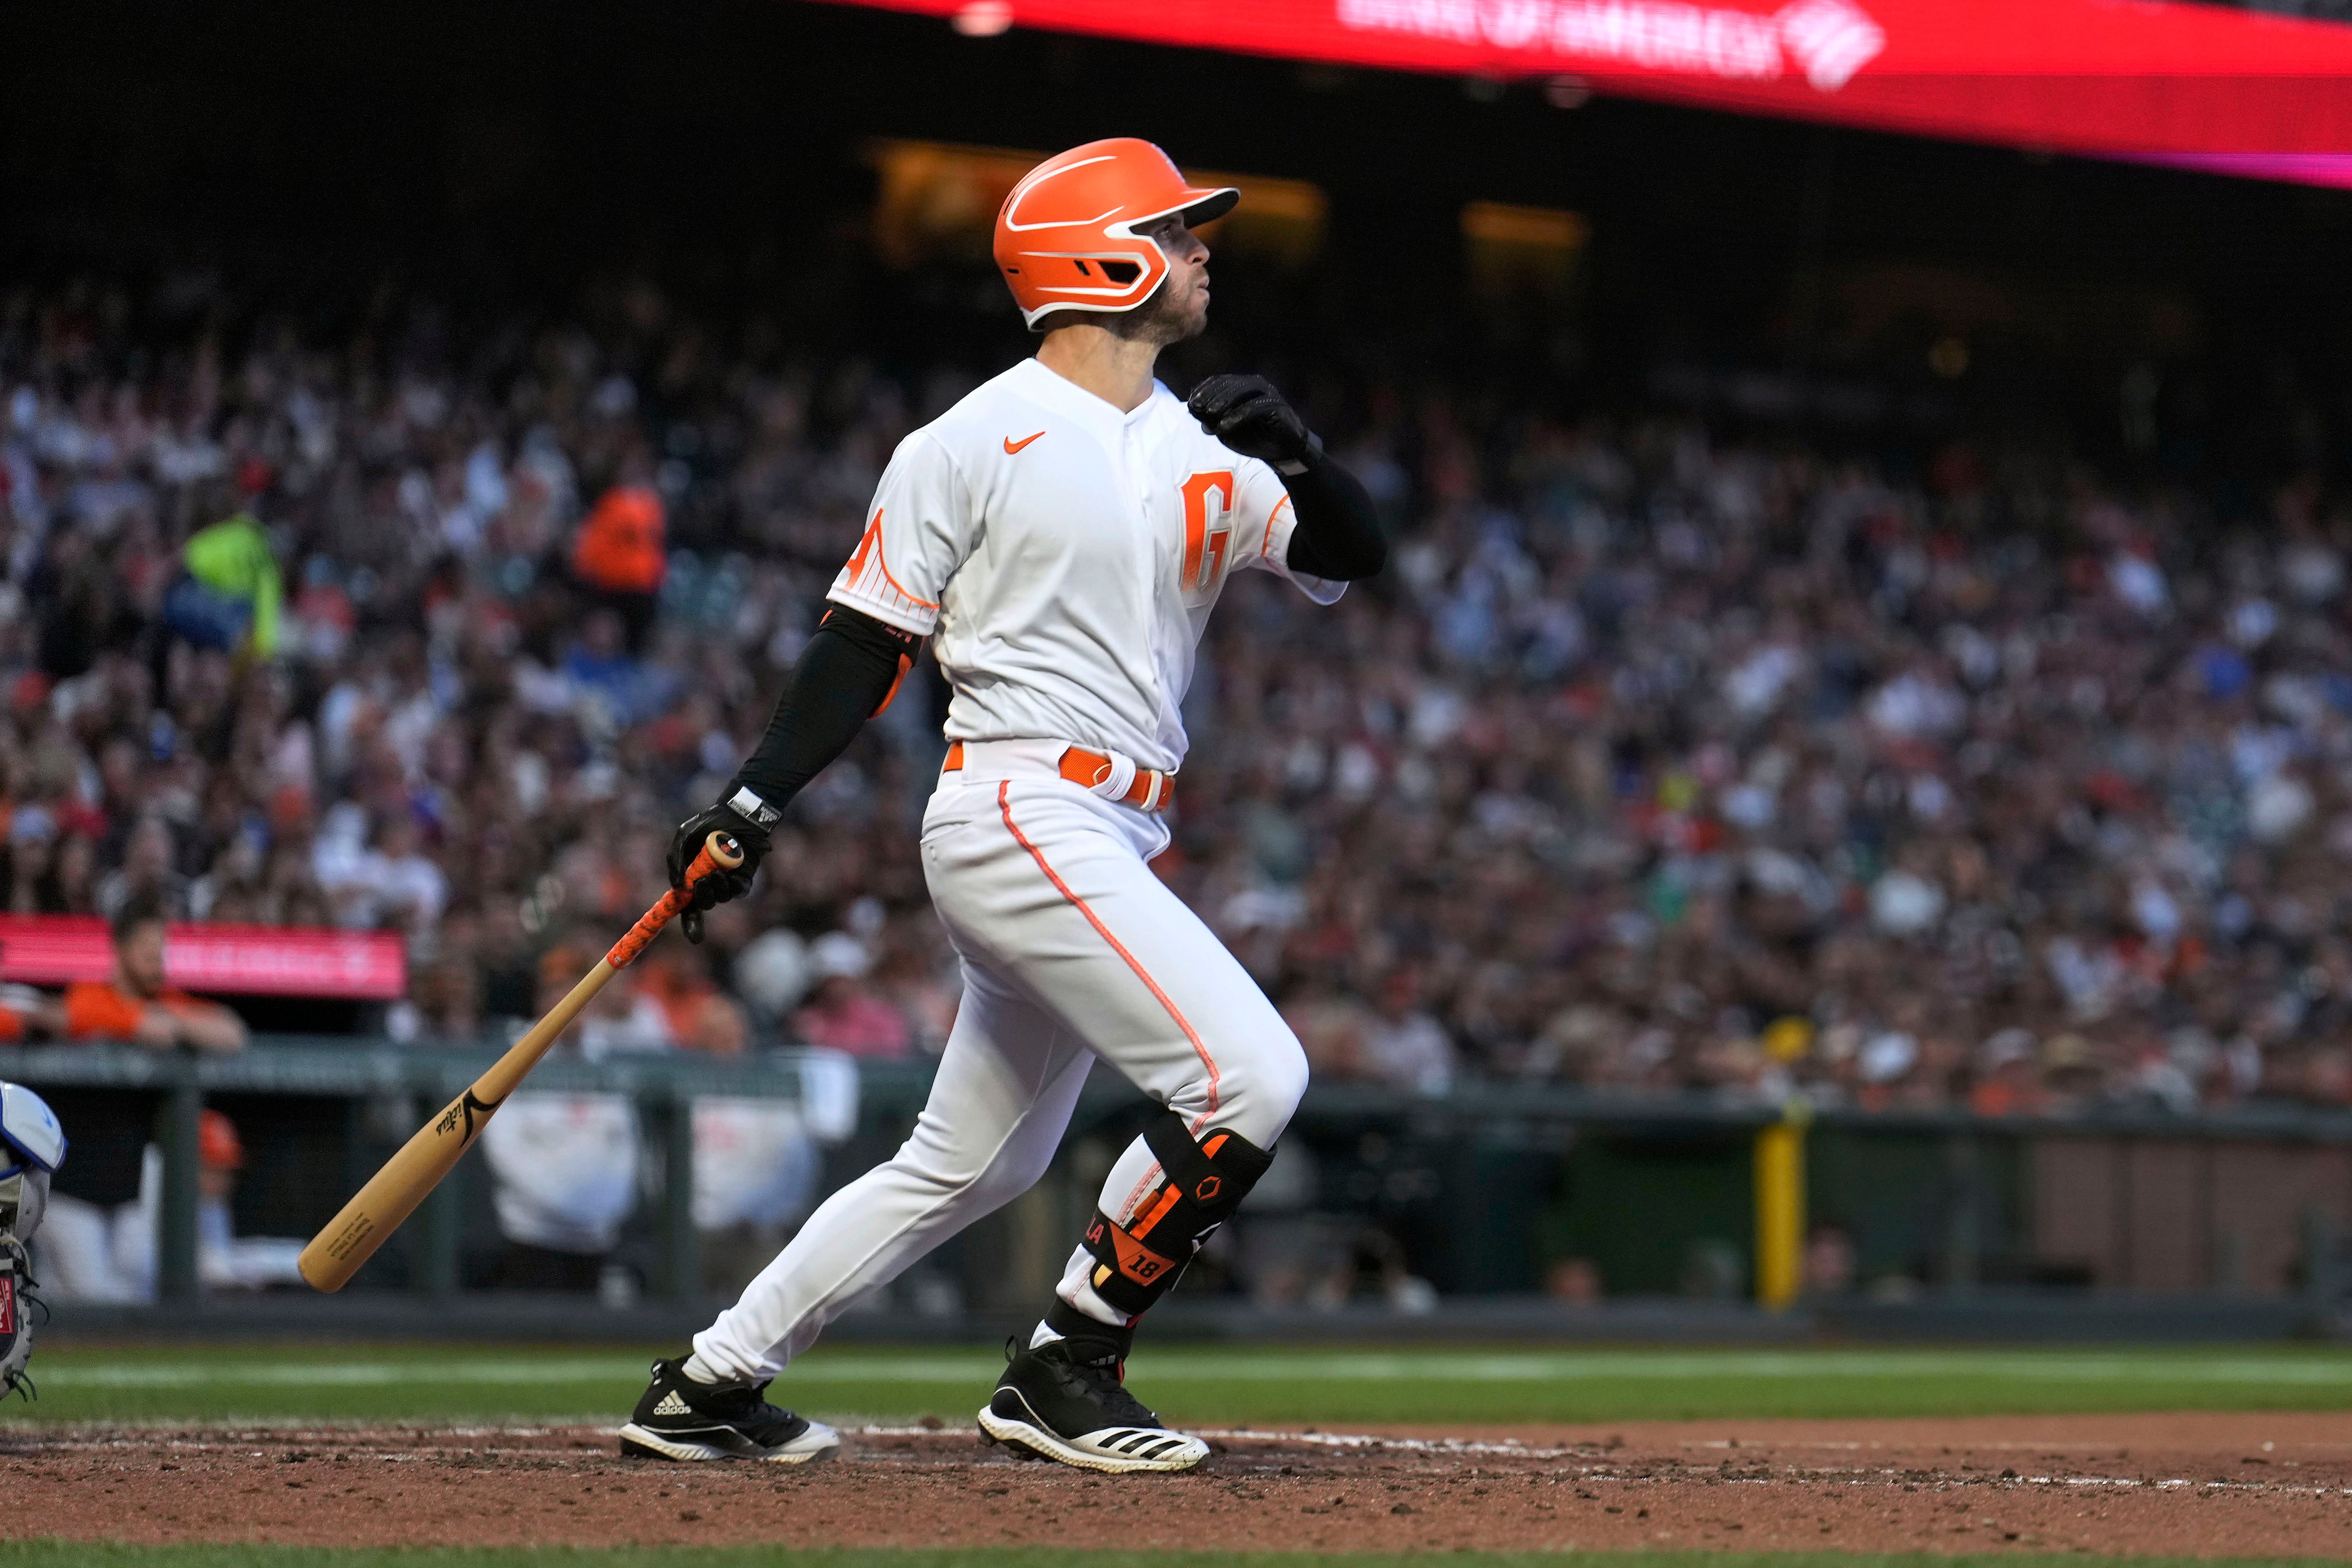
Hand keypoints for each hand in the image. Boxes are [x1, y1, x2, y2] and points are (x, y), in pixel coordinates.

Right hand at [668, 799, 770, 942]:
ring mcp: (727, 882)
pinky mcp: (745, 878)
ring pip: (722, 898)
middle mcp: (709, 884)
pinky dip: (734, 885)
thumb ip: (675, 860)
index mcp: (691, 878)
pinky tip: (732, 872)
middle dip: (702, 897)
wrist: (736, 813)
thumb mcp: (684, 837)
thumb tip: (678, 888)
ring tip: (718, 871)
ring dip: (717, 888)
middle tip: (701, 881)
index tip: (695, 939)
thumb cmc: (708, 823)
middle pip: (703, 904)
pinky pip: (739, 891)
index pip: (688, 908)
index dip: (691, 925)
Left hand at [1187, 374, 1321, 472]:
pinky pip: (1255, 407)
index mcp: (1241, 387)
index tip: (1190, 404)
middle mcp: (1254, 385)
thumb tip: (1192, 408)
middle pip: (1229, 383)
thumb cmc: (1253, 438)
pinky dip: (1237, 416)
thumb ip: (1210, 419)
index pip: (1219, 381)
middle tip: (1196, 406)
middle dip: (1210, 394)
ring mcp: (1267, 392)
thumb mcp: (1226, 430)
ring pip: (1242, 390)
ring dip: (1223, 401)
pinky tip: (1224, 427)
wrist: (1281, 451)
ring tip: (1208, 413)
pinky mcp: (1276, 404)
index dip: (1203, 390)